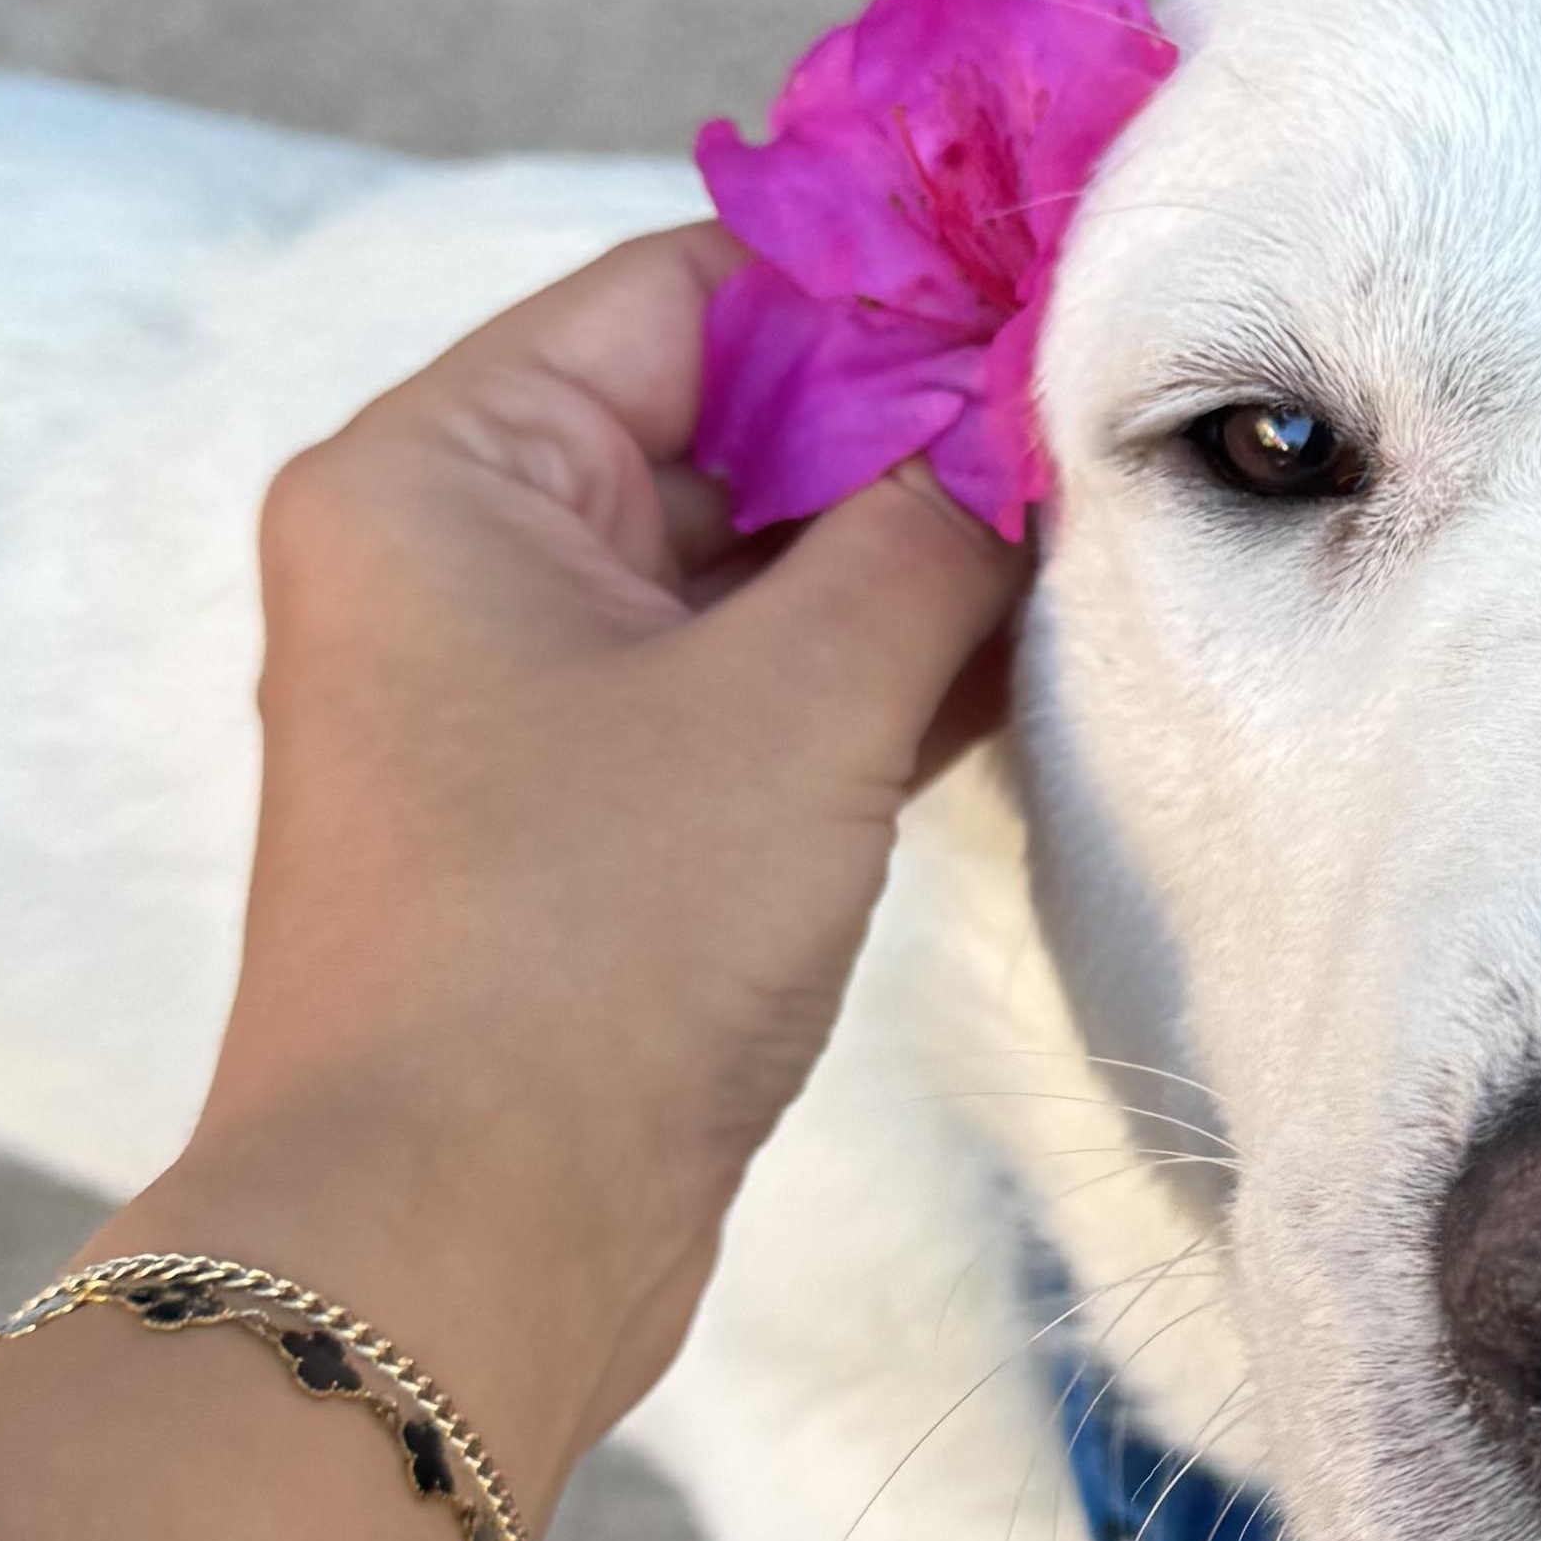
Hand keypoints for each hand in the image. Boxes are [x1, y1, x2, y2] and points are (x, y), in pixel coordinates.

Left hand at [123, 222, 1028, 1518]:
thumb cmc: (583, 949)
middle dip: (907, 441)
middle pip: (718, 433)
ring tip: (1087, 555)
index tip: (1054, 301)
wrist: (454, 1247)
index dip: (878, 293)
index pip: (685, 294)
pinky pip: (738, 706)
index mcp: (441, 473)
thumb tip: (1027, 426)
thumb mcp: (795, 704)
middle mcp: (454, 568)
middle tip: (1099, 440)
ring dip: (900, 573)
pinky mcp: (580, 835)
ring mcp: (513, 710)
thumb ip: (929, 533)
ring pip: (741, 581)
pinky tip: (1009, 678)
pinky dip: (858, 688)